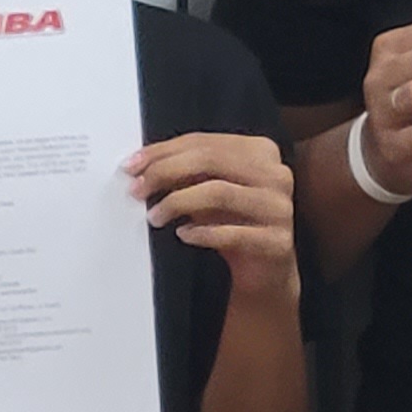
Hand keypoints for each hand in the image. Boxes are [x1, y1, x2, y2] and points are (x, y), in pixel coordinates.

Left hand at [130, 131, 299, 301]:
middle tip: (137, 189)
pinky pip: (232, 232)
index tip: (131, 165)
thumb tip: (140, 165)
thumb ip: (185, 171)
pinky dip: (202, 232)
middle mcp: (276, 175)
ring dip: (177, 202)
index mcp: (260, 151)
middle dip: (165, 172)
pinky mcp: (277, 241)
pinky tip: (183, 234)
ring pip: (219, 192)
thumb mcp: (207, 189)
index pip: (204, 142)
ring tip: (154, 216)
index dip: (163, 151)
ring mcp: (280, 208)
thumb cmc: (232, 222)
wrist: (264, 269)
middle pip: (210, 161)